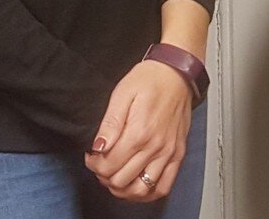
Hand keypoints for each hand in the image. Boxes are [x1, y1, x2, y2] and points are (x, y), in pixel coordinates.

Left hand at [85, 59, 193, 202]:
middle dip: (104, 176)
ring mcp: (168, 153)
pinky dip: (147, 194)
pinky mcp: (177, 155)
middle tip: (100, 164)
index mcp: (139, 132)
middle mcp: (156, 147)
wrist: (176, 73)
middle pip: (121, 180)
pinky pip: (163, 187)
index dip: (94, 164)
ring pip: (141, 190)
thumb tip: (98, 147)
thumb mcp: (122, 94)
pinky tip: (136, 186)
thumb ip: (110, 123)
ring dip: (123, 189)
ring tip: (114, 177)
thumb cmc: (149, 80)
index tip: (91, 155)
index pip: (109, 165)